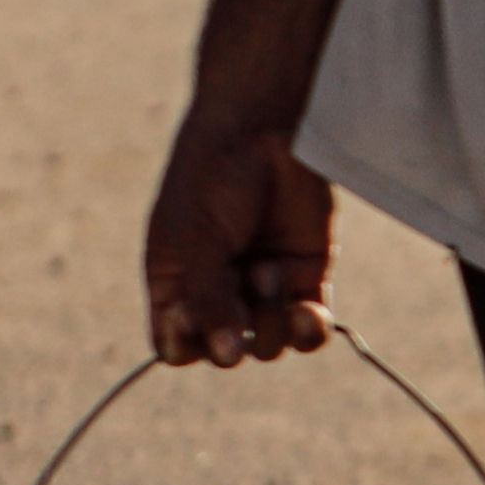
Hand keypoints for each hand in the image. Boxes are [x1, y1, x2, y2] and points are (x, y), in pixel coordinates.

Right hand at [145, 100, 339, 366]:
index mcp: (177, 287)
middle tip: (239, 273)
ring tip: (269, 265)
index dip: (185, 342)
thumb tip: (226, 355)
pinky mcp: (306, 280)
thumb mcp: (196, 238)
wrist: (263, 130)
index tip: (189, 311)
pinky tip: (306, 310)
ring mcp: (263, 292)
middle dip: (234, 324)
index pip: (176, 347)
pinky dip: (308, 330)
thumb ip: (208, 298)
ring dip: (270, 316)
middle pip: (225, 353)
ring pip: (268, 347)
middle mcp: (219, 296)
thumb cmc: (211, 177)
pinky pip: (309, 333)